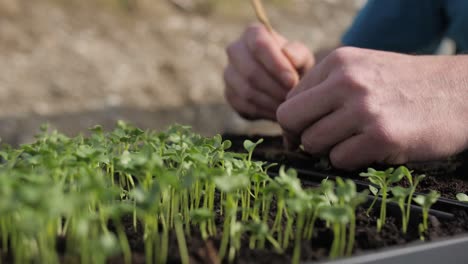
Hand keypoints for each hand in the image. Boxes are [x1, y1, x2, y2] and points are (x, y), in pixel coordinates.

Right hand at [224, 23, 313, 120]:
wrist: (284, 85)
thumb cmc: (294, 67)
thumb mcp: (302, 58)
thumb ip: (298, 54)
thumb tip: (288, 54)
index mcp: (253, 34)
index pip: (258, 45)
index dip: (275, 64)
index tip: (292, 81)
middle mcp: (235, 50)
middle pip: (250, 71)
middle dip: (274, 87)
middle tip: (291, 97)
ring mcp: (229, 73)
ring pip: (246, 91)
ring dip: (270, 101)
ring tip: (287, 106)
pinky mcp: (229, 94)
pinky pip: (244, 106)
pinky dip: (263, 111)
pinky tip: (277, 112)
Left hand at [277, 47, 467, 168]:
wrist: (460, 91)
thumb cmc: (405, 84)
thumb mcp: (363, 68)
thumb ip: (325, 88)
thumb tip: (291, 120)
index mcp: (338, 62)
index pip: (290, 99)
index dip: (294, 121)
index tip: (304, 131)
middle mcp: (346, 81)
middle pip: (291, 120)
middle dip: (301, 137)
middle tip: (320, 142)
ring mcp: (363, 108)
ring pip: (313, 143)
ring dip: (329, 150)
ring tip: (353, 142)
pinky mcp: (381, 136)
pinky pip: (340, 160)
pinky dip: (350, 161)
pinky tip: (371, 149)